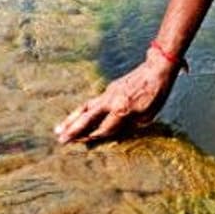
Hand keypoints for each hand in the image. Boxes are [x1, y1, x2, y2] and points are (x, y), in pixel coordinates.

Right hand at [55, 49, 181, 143]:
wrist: (155, 69)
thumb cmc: (156, 95)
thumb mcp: (147, 116)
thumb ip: (130, 125)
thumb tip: (115, 132)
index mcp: (122, 110)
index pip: (104, 128)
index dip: (95, 137)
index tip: (83, 144)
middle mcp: (111, 101)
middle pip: (88, 118)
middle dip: (74, 130)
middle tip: (61, 140)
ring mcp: (108, 93)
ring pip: (85, 108)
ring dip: (71, 119)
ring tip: (58, 129)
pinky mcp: (109, 89)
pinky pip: (92, 102)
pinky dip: (81, 111)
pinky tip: (74, 118)